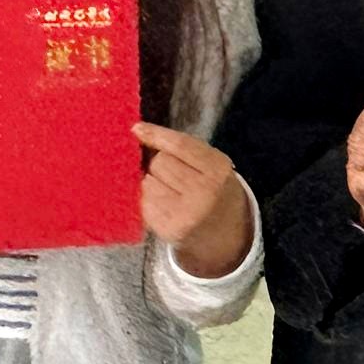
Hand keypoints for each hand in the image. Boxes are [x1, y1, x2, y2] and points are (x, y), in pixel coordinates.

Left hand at [137, 121, 254, 278]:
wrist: (227, 235)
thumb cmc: (214, 191)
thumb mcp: (212, 165)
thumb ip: (184, 148)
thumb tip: (139, 131)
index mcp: (218, 170)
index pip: (180, 145)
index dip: (156, 134)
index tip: (137, 129)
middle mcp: (204, 192)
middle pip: (159, 162)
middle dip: (160, 164)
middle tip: (173, 175)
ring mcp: (185, 213)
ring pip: (148, 182)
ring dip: (152, 183)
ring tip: (170, 192)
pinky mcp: (168, 229)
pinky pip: (143, 203)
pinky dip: (149, 201)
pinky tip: (165, 206)